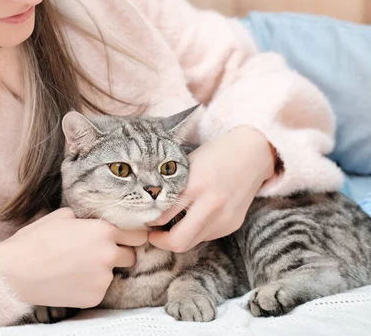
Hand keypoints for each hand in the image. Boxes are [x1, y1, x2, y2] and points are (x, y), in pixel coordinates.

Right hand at [0, 208, 147, 307]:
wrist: (16, 272)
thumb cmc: (36, 240)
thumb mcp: (61, 216)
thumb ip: (85, 218)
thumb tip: (91, 221)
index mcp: (103, 231)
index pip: (137, 234)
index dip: (131, 235)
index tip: (126, 238)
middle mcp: (108, 255)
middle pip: (131, 256)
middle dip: (120, 253)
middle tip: (100, 253)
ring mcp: (103, 279)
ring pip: (113, 273)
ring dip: (102, 270)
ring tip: (76, 267)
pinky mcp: (94, 297)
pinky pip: (99, 289)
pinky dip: (89, 286)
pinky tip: (71, 280)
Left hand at [148, 126, 274, 251]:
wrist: (253, 153)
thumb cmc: (215, 154)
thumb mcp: (188, 165)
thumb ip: (172, 186)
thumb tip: (150, 203)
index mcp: (195, 186)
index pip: (163, 216)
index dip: (149, 222)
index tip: (143, 220)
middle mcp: (211, 205)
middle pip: (179, 241)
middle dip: (160, 242)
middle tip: (152, 234)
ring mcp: (224, 218)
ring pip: (193, 242)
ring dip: (178, 237)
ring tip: (169, 226)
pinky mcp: (233, 224)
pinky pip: (206, 236)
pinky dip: (195, 231)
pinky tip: (192, 219)